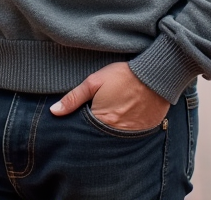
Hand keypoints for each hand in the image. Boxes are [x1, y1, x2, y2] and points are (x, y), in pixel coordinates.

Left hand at [49, 62, 169, 129]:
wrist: (156, 74)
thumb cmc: (123, 75)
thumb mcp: (94, 82)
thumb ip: (74, 98)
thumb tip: (54, 112)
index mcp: (103, 121)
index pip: (86, 132)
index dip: (82, 125)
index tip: (82, 118)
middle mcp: (118, 131)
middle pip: (101, 136)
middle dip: (96, 130)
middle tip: (99, 114)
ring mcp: (134, 132)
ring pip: (117, 137)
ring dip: (112, 130)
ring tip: (114, 114)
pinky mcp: (147, 129)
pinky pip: (134, 135)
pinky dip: (128, 128)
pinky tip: (127, 116)